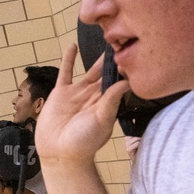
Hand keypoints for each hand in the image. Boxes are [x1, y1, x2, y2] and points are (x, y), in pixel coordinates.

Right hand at [35, 44, 126, 165]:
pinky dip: (68, 59)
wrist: (60, 152)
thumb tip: (127, 82)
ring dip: (96, 58)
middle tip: (124, 40)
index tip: (134, 53)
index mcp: (106, 103)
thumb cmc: (84, 142)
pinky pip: (66, 72)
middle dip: (114, 60)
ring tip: (104, 41)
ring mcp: (77, 93)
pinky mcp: (61, 92)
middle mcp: (93, 96)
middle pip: (106, 73)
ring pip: (89, 70)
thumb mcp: (101, 120)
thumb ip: (111, 100)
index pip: (118, 82)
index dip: (124, 69)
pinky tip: (72, 45)